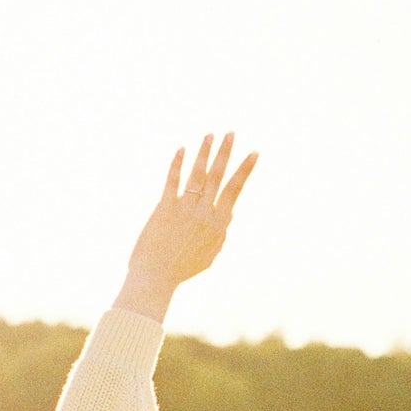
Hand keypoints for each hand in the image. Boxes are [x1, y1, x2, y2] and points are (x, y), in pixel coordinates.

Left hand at [113, 133, 257, 323]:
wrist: (156, 278)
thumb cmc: (182, 270)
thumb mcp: (208, 256)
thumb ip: (221, 235)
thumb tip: (230, 212)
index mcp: (218, 225)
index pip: (235, 191)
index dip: (244, 170)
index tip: (253, 152)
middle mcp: (204, 214)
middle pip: (218, 177)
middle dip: (226, 153)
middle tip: (231, 133)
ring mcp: (185, 209)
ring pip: (198, 175)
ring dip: (204, 152)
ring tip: (210, 135)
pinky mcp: (165, 208)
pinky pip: (172, 181)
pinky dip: (177, 164)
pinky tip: (182, 149)